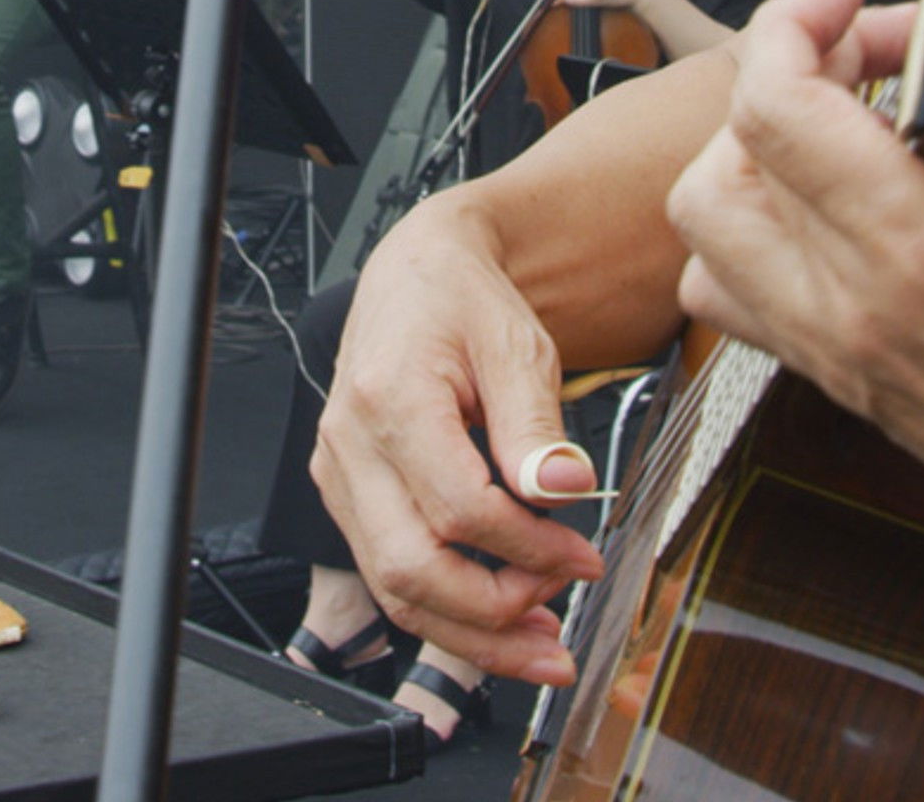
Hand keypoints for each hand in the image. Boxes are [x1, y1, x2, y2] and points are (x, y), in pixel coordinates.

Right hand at [310, 203, 612, 688]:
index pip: (459, 510)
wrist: (416, 275)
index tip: (583, 558)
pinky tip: (498, 620)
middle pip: (412, 569)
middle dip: (493, 616)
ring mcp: (340, 475)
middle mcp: (351, 444)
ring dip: (469, 634)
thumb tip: (562, 491)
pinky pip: (388, 573)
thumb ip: (536, 424)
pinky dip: (444, 610)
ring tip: (538, 648)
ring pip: (394, 588)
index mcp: (391, 398)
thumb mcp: (517, 344)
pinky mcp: (348, 496)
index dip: (528, 550)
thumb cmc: (462, 302)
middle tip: (560, 623)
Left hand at [665, 0, 923, 596]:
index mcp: (911, 242)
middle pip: (722, 160)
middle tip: (861, 60)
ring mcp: (831, 352)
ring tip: (832, 133)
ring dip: (749, 162)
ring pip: (706, 235)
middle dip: (781, 80)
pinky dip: (754, 238)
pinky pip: (736, 299)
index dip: (795, 22)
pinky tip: (827, 214)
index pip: (772, 103)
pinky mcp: (839, 383)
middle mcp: (846, 304)